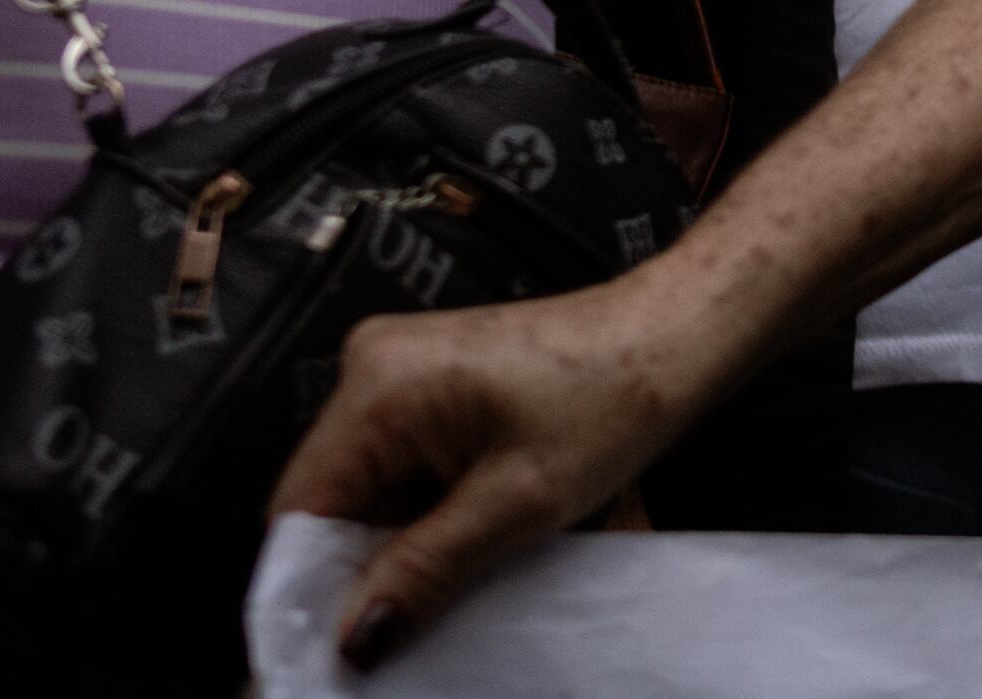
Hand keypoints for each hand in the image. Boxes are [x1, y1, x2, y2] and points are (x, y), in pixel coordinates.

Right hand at [267, 276, 720, 669]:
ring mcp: (402, 370)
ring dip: (404, 539)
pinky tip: (471, 532)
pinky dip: (429, 506)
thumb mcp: (516, 505)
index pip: (301, 509)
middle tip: (405, 628)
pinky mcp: (434, 382)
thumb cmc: (616, 400)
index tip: (339, 649)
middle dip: (365, 564)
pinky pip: (405, 463)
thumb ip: (422, 572)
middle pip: (333, 499)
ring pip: (372, 488)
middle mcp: (372, 367)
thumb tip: (351, 642)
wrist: (681, 332)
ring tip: (455, 575)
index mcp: (377, 387)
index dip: (313, 585)